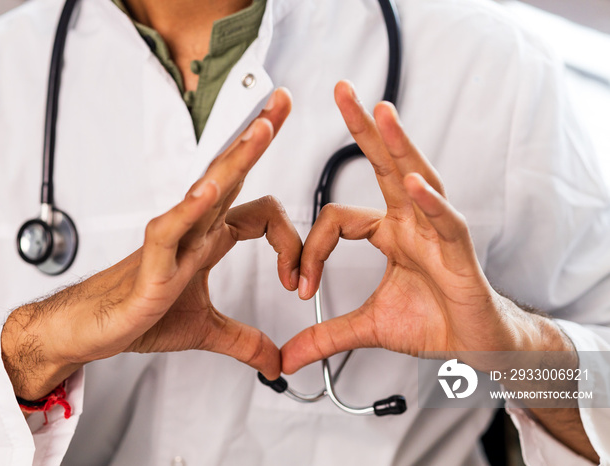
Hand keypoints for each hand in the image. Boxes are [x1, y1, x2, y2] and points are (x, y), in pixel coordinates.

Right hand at [3, 88, 299, 398]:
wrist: (92, 330)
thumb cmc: (141, 315)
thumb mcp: (205, 330)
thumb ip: (244, 340)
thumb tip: (276, 364)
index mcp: (209, 238)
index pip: (259, 213)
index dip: (290, 238)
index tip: (298, 280)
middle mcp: (193, 228)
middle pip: (232, 173)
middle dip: (258, 136)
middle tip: (282, 100)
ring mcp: (172, 239)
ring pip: (207, 189)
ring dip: (237, 158)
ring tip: (262, 128)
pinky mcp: (151, 262)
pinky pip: (171, 228)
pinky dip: (190, 209)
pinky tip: (208, 191)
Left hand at [281, 81, 562, 374]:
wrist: (476, 349)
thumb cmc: (431, 323)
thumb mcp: (368, 327)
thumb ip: (326, 336)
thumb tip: (286, 358)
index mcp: (389, 233)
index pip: (338, 218)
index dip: (313, 247)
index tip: (299, 285)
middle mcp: (412, 222)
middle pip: (385, 166)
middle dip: (364, 128)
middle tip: (341, 90)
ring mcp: (437, 232)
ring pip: (418, 180)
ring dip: (399, 146)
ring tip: (381, 111)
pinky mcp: (460, 254)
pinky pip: (446, 222)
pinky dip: (432, 203)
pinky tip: (415, 184)